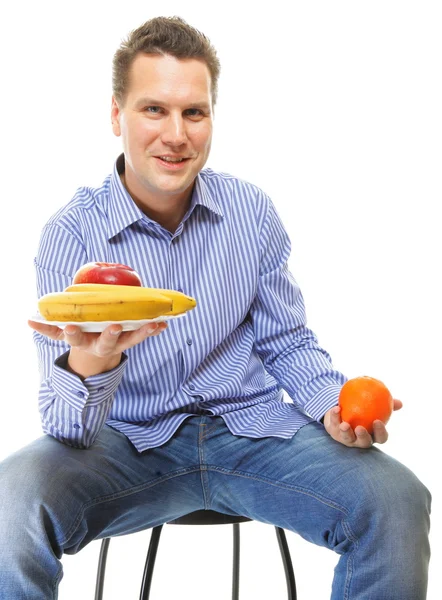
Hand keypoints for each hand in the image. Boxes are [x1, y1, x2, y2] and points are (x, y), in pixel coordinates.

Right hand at [28, 320, 166, 377]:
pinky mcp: (131, 340)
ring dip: (142, 332)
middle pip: (107, 341)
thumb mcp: (64, 334)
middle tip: (116, 326)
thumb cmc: (81, 335)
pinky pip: (143, 335)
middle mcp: (101, 344)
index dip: (73, 333)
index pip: (76, 338)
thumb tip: (29, 321)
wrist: (97, 353)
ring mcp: (118, 344)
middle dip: (111, 335)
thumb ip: (48, 328)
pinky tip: (165, 324)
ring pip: (131, 339)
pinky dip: (154, 330)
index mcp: (83, 341)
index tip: (71, 327)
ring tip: (155, 323)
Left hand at [323, 400, 402, 447]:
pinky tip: (336, 408)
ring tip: (345, 424)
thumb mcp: (375, 407)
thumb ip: (387, 405)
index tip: (378, 422)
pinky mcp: (335, 433)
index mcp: (373, 435)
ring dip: (346, 432)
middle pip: (364, 442)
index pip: (380, 438)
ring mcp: (347, 438)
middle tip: (360, 428)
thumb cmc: (365, 409)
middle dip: (362, 437)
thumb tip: (400, 402)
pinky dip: (335, 417)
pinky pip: (334, 425)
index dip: (380, 433)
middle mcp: (360, 440)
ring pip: (347, 438)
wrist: (344, 410)